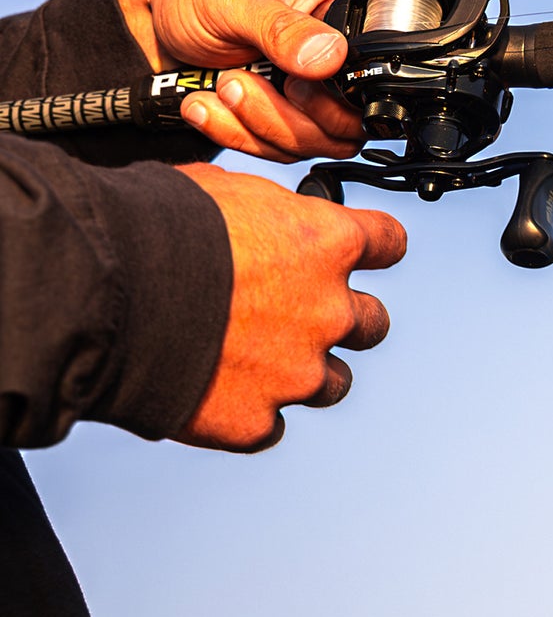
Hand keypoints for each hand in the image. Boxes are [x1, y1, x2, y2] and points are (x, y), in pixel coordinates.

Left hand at [116, 0, 368, 161]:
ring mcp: (320, 85)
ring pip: (324, 140)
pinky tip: (206, 103)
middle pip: (359, 114)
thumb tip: (329, 58)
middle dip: (298, 114)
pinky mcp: (292, 113)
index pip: (392, 47)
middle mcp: (345, 44)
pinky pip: (286, 150)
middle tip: (245, 80)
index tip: (302, 78)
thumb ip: (282, 28)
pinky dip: (241, 135)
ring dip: (265, 124)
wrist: (146, 25)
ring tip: (223, 86)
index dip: (358, 78)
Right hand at [172, 163, 406, 452]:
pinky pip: (270, 426)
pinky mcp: (256, 421)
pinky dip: (248, 413)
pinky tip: (213, 393)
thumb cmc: (153, 228)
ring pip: (332, 383)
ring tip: (252, 362)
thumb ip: (270, 214)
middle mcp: (330, 310)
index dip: (372, 248)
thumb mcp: (226, 190)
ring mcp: (297, 372)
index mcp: (329, 243)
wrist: (99, 294)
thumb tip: (270, 219)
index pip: (389, 243)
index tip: (361, 254)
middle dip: (340, 319)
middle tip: (298, 316)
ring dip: (302, 372)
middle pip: (372, 323)